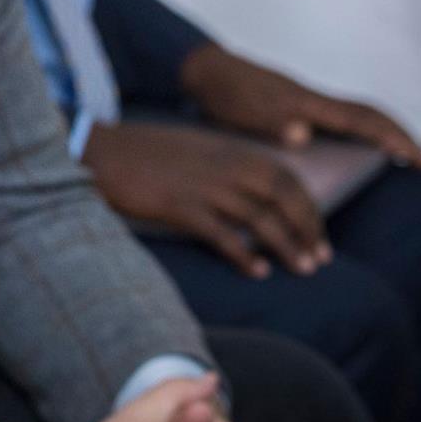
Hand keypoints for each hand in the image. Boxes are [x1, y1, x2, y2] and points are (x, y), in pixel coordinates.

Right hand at [83, 121, 328, 276]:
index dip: (308, 206)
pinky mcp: (182, 207)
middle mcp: (225, 166)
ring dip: (287, 245)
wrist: (100, 152)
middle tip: (320, 257)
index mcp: (230, 150)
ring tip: (303, 269)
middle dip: (308, 228)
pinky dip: (245, 255)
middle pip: (283, 197)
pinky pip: (224, 235)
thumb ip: (224, 165)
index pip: (286, 177)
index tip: (317, 231)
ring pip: (261, 218)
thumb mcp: (193, 149)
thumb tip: (250, 191)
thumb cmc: (142, 153)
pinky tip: (257, 272)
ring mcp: (204, 186)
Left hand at [179, 43, 420, 163]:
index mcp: (307, 105)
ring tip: (404, 157)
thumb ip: (272, 124)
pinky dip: (363, 132)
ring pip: (359, 115)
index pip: (363, 121)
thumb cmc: (222, 94)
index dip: (394, 139)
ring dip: (385, 133)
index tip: (420, 158)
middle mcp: (315, 102)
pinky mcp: (299, 107)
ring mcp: (308, 103)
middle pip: (370, 114)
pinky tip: (362, 149)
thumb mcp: (242, 114)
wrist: (204, 71)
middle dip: (401, 136)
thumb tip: (302, 136)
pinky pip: (342, 119)